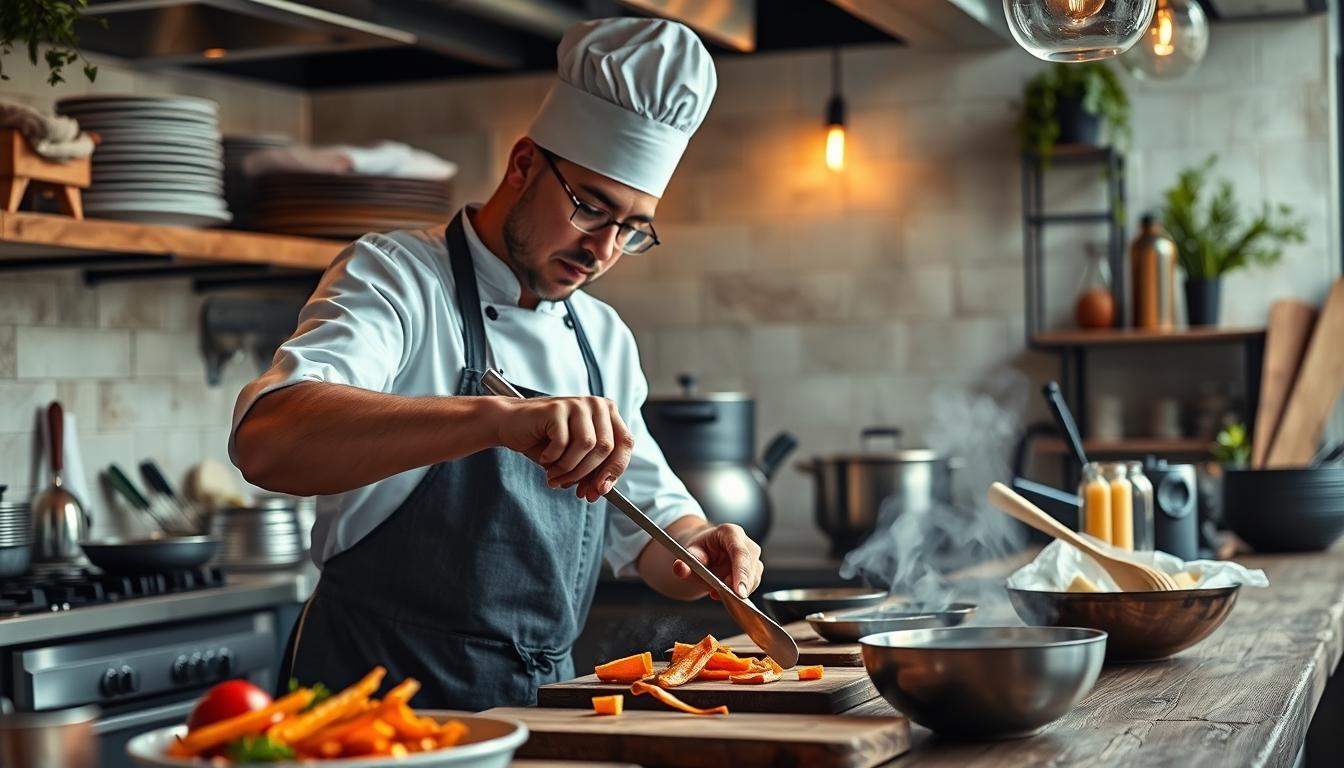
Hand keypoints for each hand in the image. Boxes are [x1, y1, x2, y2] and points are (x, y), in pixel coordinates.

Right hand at [494, 395, 633, 501]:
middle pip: (606, 447)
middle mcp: (596, 405)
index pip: (625, 443)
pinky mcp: (557, 407)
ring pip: (587, 446)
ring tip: (555, 475)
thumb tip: (600, 490)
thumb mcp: (575, 459)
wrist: (510, 425)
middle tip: (572, 488)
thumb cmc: (545, 442)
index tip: (601, 490)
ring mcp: (577, 403)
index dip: (615, 470)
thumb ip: (591, 472)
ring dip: (570, 468)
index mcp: (608, 414)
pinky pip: (563, 442)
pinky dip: (553, 458)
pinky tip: (545, 458)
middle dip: (588, 474)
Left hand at [672, 523, 763, 598]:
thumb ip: (684, 563)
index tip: (738, 591)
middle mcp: (744, 542)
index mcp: (729, 532)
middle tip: (723, 596)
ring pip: (753, 577)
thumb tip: (680, 568)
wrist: (703, 553)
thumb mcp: (688, 555)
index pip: (740, 552)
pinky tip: (723, 592)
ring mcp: (752, 556)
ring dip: (737, 590)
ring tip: (715, 591)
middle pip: (750, 566)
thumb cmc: (699, 551)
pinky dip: (738, 592)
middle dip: (740, 585)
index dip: (741, 572)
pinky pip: (752, 584)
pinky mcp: (754, 568)